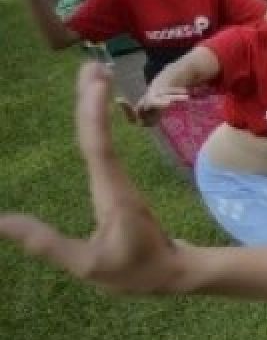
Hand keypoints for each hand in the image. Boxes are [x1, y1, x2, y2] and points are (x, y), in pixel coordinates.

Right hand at [0, 63, 181, 294]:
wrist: (176, 274)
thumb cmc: (136, 272)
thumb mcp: (88, 266)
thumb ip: (47, 244)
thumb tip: (0, 222)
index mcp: (111, 194)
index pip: (98, 148)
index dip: (93, 114)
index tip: (94, 83)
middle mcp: (116, 182)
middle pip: (100, 134)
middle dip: (93, 99)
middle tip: (90, 64)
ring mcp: (119, 183)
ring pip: (104, 138)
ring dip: (95, 108)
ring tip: (90, 76)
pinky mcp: (118, 188)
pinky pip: (104, 150)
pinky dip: (96, 127)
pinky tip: (91, 117)